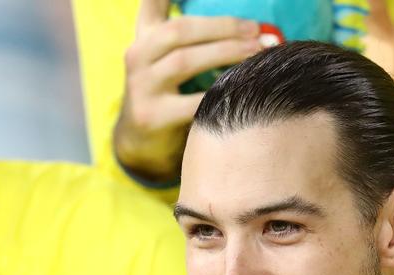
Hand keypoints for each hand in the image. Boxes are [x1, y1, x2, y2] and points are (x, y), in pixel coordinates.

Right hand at [114, 0, 262, 182]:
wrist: (140, 141)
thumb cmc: (167, 90)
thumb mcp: (165, 55)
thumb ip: (191, 33)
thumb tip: (250, 25)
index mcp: (144, 36)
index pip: (152, 3)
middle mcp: (137, 56)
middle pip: (179, 31)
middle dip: (222, 28)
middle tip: (256, 30)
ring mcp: (142, 87)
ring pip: (185, 61)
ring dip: (226, 53)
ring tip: (256, 52)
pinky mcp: (152, 116)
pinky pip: (192, 102)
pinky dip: (219, 92)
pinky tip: (243, 87)